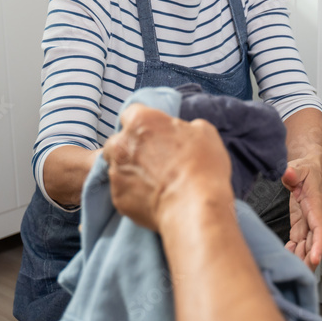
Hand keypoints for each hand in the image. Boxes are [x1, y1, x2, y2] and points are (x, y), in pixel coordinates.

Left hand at [104, 104, 233, 230]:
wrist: (194, 207)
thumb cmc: (202, 166)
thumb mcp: (205, 132)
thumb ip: (184, 127)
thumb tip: (181, 131)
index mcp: (141, 122)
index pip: (132, 113)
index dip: (145, 123)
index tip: (156, 132)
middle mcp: (122, 145)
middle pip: (118, 141)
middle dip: (130, 147)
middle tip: (154, 158)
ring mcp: (116, 173)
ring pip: (117, 167)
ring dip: (131, 171)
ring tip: (154, 182)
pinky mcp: (118, 198)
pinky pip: (123, 191)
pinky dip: (134, 193)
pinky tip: (153, 198)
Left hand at [282, 155, 321, 269]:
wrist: (310, 166)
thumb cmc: (308, 167)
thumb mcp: (299, 166)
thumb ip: (293, 171)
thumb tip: (288, 173)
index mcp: (316, 204)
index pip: (320, 227)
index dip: (319, 244)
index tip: (316, 258)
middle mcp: (314, 215)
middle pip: (314, 242)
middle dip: (309, 259)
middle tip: (301, 274)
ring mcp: (308, 220)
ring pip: (307, 244)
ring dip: (301, 258)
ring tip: (292, 271)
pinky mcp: (300, 222)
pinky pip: (299, 240)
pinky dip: (294, 251)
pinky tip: (287, 257)